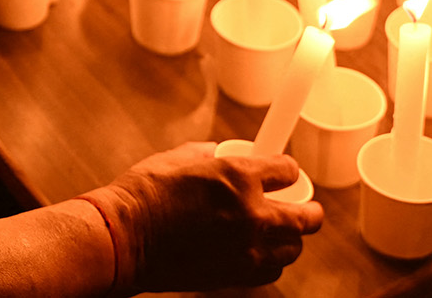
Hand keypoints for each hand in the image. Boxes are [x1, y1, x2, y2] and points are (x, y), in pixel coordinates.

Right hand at [80, 142, 322, 292]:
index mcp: (238, 177)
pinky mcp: (235, 276)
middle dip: (309, 211)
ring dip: (289, 238)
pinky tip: (258, 252)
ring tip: (280, 232)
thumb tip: (226, 155)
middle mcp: (251, 214)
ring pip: (293, 248)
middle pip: (306, 218)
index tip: (284, 173)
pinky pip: (271, 271)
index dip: (287, 170)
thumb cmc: (144, 194)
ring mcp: (246, 249)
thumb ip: (213, 155)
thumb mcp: (179, 157)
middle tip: (305, 208)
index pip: (288, 171)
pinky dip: (270, 261)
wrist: (122, 239)